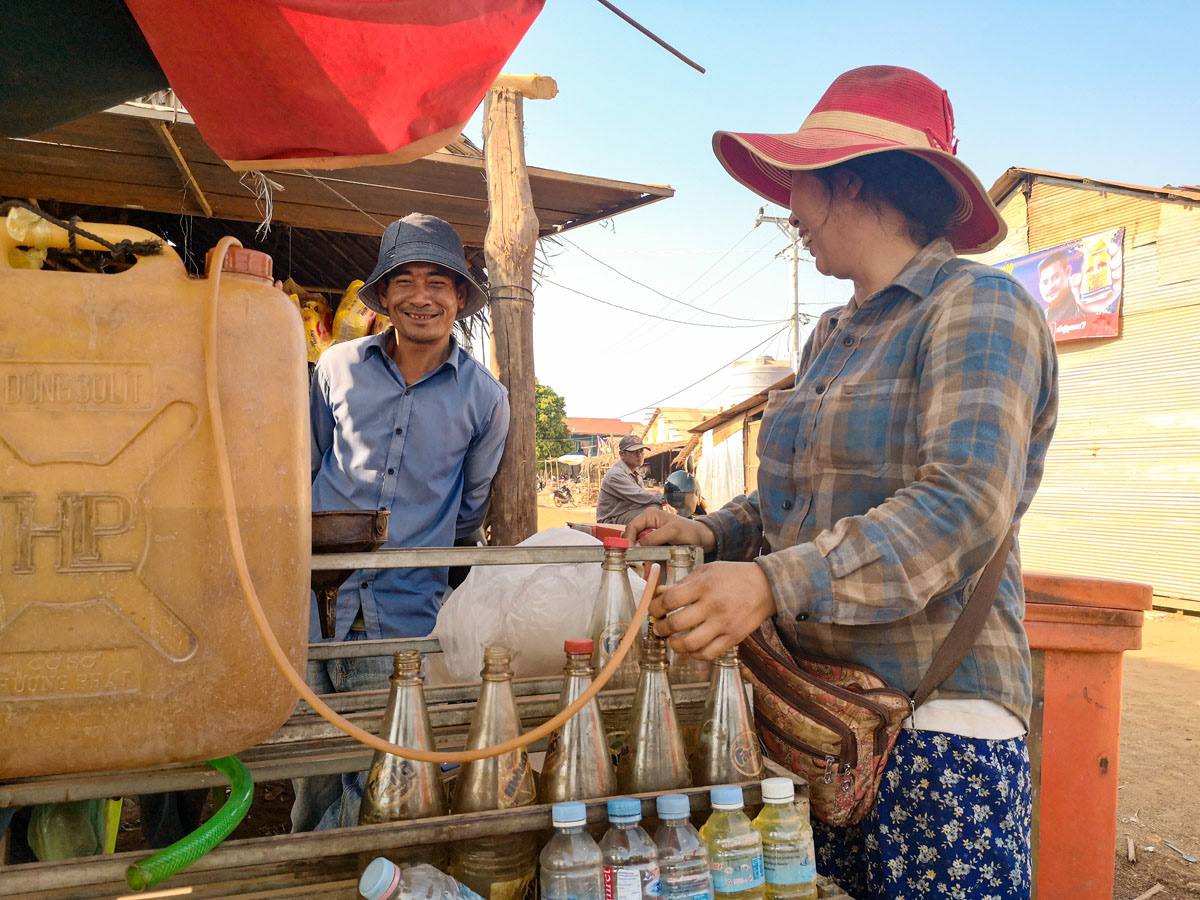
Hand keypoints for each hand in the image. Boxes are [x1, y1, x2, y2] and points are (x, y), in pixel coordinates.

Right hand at [623, 508, 715, 551]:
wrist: (700, 537)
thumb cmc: (689, 531)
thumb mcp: (671, 532)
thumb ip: (653, 538)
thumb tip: (636, 546)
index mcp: (649, 515)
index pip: (631, 527)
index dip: (628, 540)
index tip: (629, 552)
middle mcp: (647, 521)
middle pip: (632, 535)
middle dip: (631, 546)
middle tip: (633, 558)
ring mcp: (650, 531)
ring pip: (636, 542)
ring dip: (637, 551)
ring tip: (640, 559)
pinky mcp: (654, 540)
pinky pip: (644, 547)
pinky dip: (643, 553)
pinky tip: (647, 558)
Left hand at [650, 561, 775, 659]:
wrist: (766, 587)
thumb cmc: (733, 576)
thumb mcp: (707, 571)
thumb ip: (683, 583)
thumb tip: (659, 594)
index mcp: (704, 585)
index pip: (670, 599)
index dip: (655, 607)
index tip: (654, 609)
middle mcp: (713, 605)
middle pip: (676, 623)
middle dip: (660, 628)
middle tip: (658, 628)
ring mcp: (724, 624)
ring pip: (690, 644)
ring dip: (675, 645)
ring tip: (672, 640)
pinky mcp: (733, 638)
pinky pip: (708, 653)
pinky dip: (695, 654)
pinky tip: (691, 648)